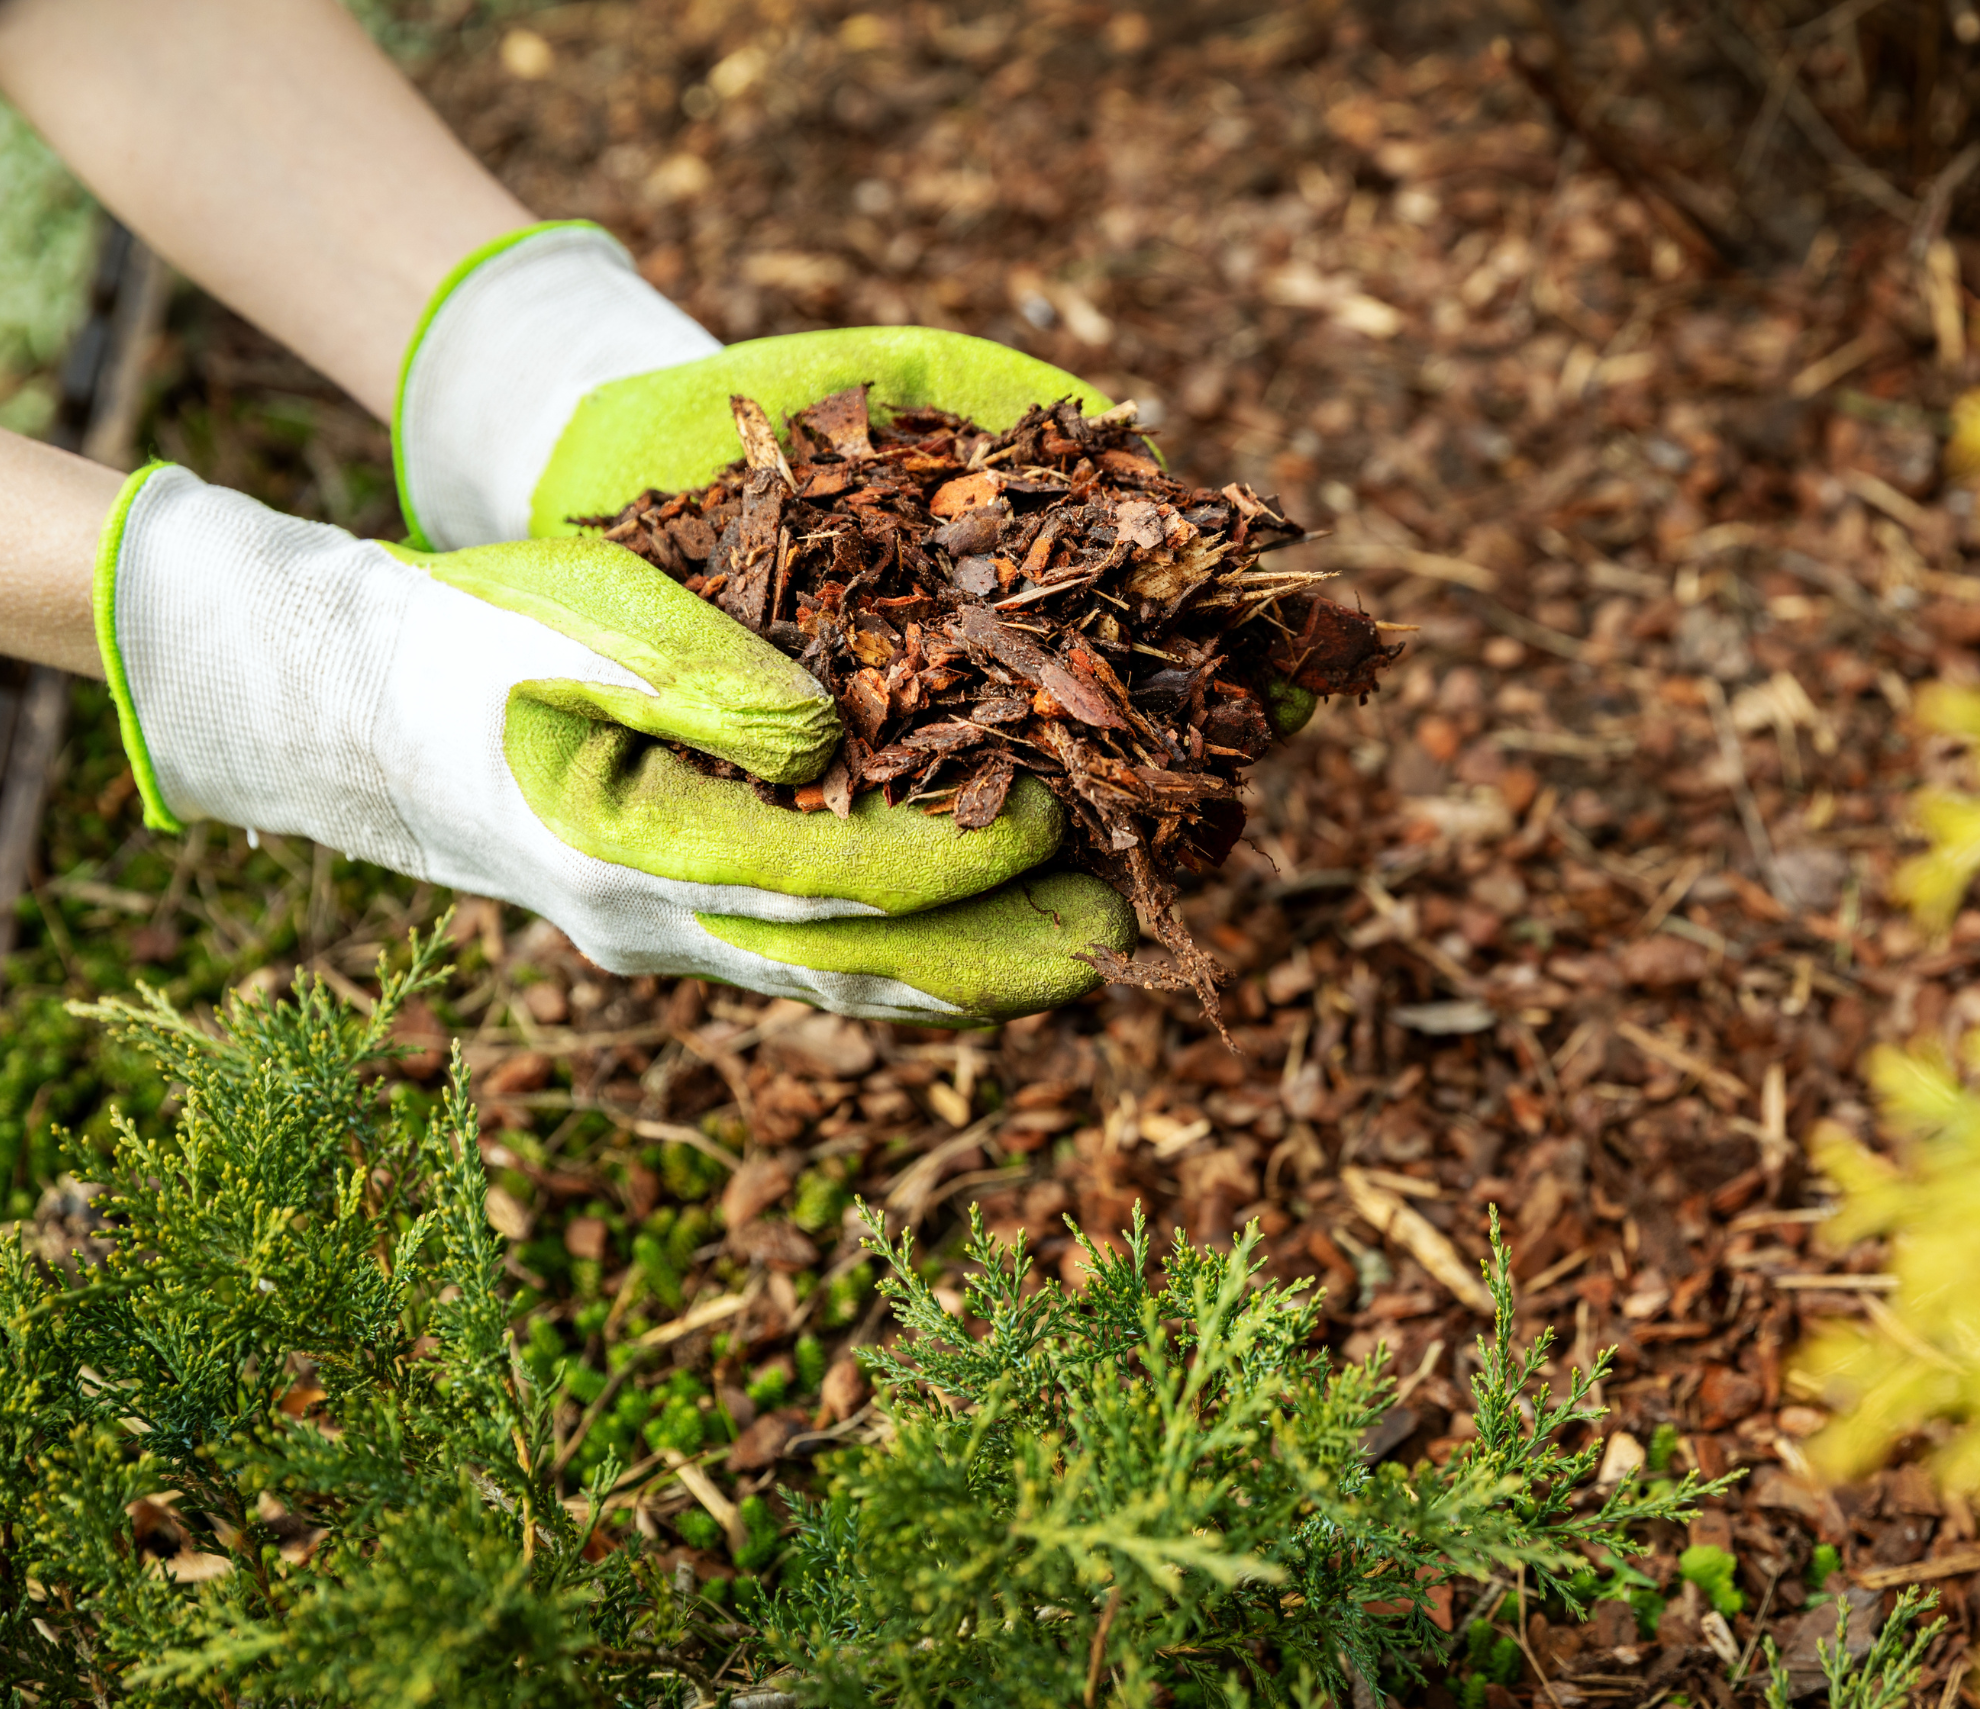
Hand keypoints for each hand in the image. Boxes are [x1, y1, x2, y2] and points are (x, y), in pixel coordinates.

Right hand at [94, 464, 1129, 1023]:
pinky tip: (986, 943)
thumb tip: (827, 740)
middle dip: (1001, 953)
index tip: (1061, 810)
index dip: (962, 853)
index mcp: (636, 846)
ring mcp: (667, 943)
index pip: (841, 875)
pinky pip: (815, 966)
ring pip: (846, 982)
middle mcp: (660, 925)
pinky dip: (908, 962)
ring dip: (970, 974)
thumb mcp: (579, 622)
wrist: (359, 707)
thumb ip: (700, 679)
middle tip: (1127, 937)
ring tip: (1090, 952)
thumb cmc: (474, 635)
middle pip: (864, 965)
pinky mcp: (679, 931)